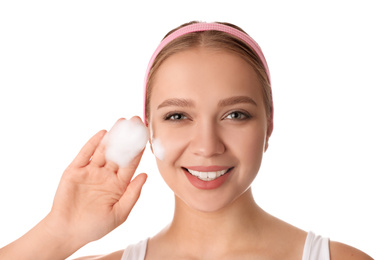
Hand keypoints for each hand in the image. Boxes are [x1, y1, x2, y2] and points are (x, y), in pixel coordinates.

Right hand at [44, 123, 146, 247]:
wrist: (67, 232)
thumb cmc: (95, 226)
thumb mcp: (119, 214)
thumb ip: (132, 194)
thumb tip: (145, 175)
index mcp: (119, 185)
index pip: (131, 164)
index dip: (138, 150)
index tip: (146, 136)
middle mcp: (106, 175)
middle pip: (119, 153)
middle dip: (127, 138)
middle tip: (136, 121)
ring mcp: (91, 172)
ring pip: (104, 150)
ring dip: (112, 137)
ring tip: (122, 122)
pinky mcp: (75, 170)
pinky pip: (85, 154)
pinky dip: (93, 143)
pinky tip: (103, 133)